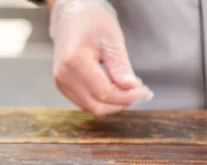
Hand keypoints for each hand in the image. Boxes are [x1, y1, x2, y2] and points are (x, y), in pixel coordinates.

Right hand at [50, 0, 151, 116]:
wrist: (73, 15)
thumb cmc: (92, 22)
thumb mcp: (112, 40)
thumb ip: (120, 66)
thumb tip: (131, 88)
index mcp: (75, 62)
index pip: (105, 93)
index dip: (128, 97)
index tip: (144, 92)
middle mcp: (64, 76)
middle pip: (98, 106)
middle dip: (122, 103)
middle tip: (140, 92)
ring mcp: (62, 82)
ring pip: (93, 108)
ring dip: (114, 103)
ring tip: (129, 88)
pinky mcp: (64, 86)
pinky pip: (87, 103)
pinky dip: (104, 101)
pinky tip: (116, 88)